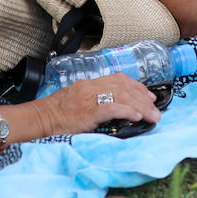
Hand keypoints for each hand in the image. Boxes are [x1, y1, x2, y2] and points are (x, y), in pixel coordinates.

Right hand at [29, 74, 161, 135]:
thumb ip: (94, 97)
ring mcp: (90, 99)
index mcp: (90, 83)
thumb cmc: (57, 113)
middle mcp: (92, 87)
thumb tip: (114, 104)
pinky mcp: (89, 112)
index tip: (148, 95)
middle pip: (125, 88)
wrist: (41, 118)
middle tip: (155, 109)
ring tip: (152, 115)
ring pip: (123, 96)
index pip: (119, 79)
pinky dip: (127, 111)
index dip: (137, 86)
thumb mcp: (76, 98)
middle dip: (143, 98)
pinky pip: (112, 108)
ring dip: (141, 107)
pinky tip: (137, 116)